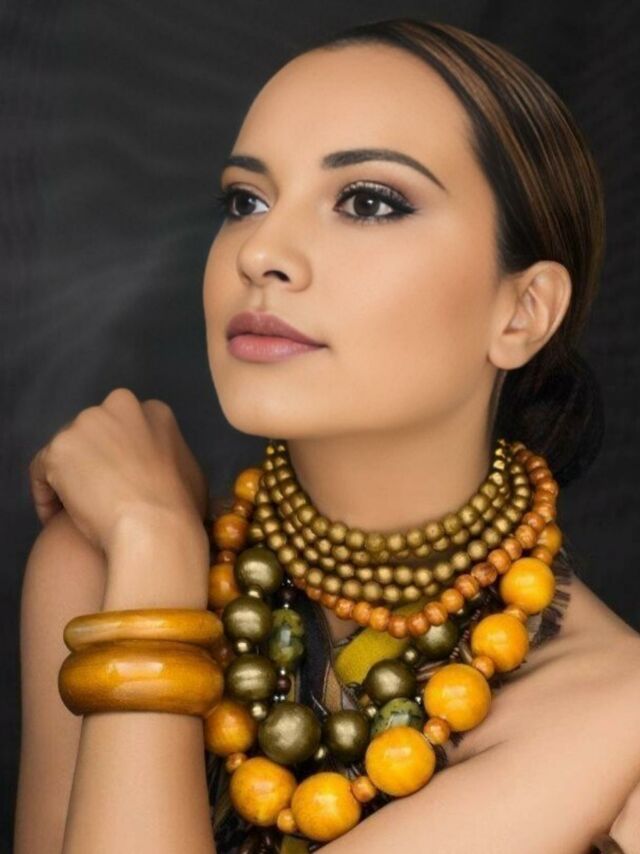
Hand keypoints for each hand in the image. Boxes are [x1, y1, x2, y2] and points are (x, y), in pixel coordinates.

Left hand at [28, 387, 209, 556]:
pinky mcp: (58, 448)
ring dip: (69, 476)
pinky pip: (43, 471)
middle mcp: (118, 406)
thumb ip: (170, 458)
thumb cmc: (180, 507)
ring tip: (74, 511)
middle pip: (95, 432)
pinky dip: (47, 494)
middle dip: (93, 460)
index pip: (126, 428)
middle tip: (97, 495)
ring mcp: (86, 424)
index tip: (122, 482)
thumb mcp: (190, 471)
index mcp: (153, 411)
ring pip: (68, 450)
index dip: (121, 457)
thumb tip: (164, 468)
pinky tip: (56, 517)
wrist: (154, 527)